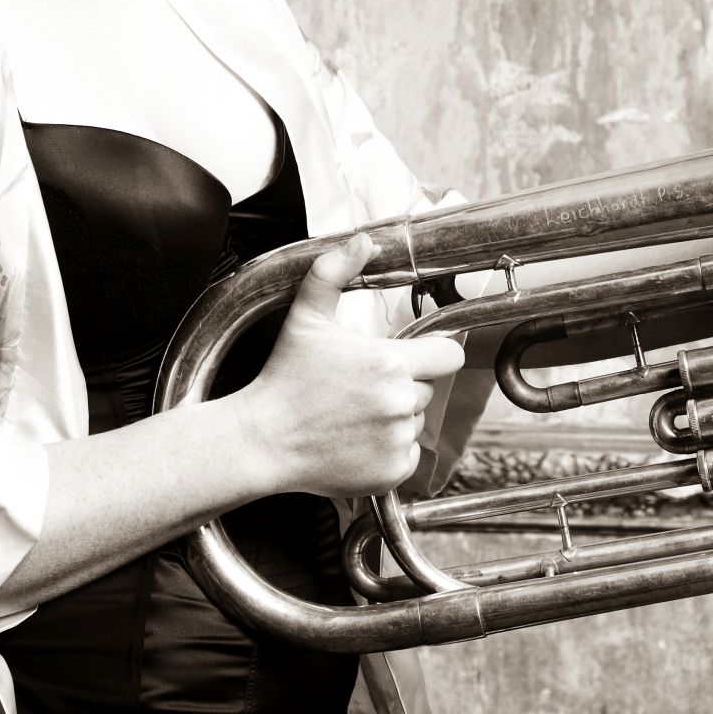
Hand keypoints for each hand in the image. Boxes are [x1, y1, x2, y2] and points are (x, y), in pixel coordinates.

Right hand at [236, 234, 466, 498]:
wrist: (263, 439)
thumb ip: (335, 271)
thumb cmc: (284, 377)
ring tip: (354, 414)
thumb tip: (363, 241)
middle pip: (427, 388)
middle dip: (403, 384)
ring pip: (416, 421)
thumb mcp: (306, 317)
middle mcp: (401, 402)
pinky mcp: (393, 472)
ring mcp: (397, 440)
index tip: (417, 354)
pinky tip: (356, 440)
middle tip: (361, 386)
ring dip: (395, 417)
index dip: (436, 352)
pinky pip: (408, 454)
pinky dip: (389, 449)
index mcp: (390, 362)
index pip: (450, 355)